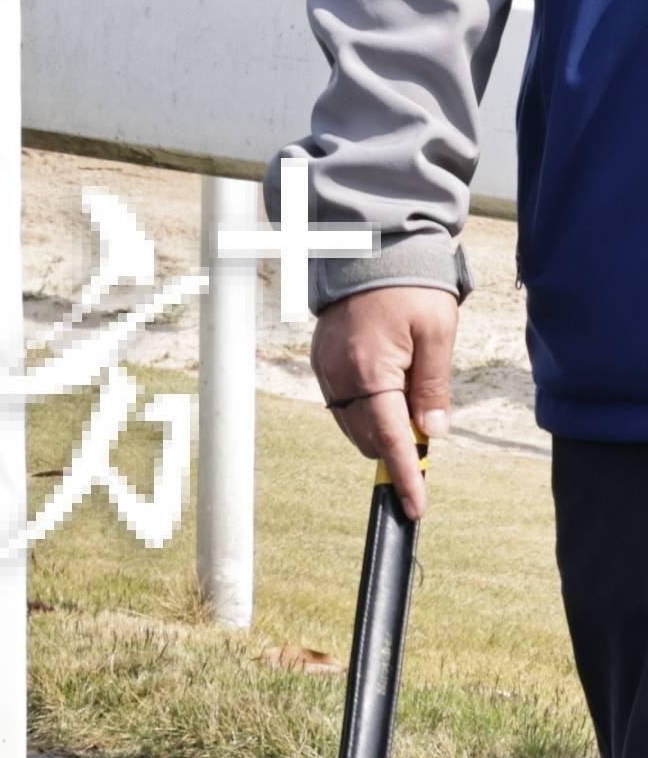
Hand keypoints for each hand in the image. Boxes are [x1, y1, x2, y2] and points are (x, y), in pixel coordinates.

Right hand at [320, 283, 459, 512]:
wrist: (369, 249)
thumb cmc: (410, 288)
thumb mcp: (437, 336)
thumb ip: (433, 388)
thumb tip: (431, 433)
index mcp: (371, 370)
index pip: (391, 438)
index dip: (406, 476)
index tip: (415, 507)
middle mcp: (339, 374)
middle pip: (369, 437)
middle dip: (398, 447)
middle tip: (427, 426)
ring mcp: (325, 368)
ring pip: (353, 425)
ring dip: (382, 429)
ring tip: (410, 401)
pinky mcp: (320, 361)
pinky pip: (341, 404)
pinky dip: (366, 412)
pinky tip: (387, 393)